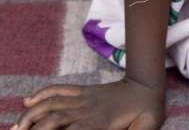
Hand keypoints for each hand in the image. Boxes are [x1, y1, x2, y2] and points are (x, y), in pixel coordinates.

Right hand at [12, 76, 165, 129]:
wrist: (148, 86)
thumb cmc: (147, 114)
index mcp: (99, 125)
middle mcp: (87, 110)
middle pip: (54, 119)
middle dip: (34, 128)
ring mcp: (84, 98)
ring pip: (52, 103)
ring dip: (32, 113)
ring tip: (16, 126)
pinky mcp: (84, 90)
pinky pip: (61, 88)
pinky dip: (44, 92)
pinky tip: (29, 99)